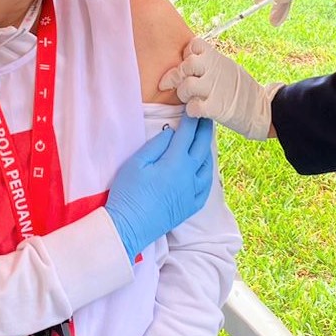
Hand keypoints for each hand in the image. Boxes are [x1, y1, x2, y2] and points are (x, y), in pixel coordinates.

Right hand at [104, 116, 214, 259]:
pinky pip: (206, 188)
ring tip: (205, 142)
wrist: (128, 227)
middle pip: (202, 148)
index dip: (191, 119)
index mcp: (175, 162)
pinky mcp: (190, 207)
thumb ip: (156, 146)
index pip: (187, 135)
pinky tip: (205, 171)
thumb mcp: (136, 163)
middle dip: (205, 131)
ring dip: (207, 151)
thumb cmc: (128, 193)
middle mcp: (189, 176)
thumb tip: (171, 133)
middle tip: (207, 119)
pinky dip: (207, 175)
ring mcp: (192, 193)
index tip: (193, 108)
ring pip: (207, 167)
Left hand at [159, 39, 275, 140]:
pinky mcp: (216, 108)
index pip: (193, 45)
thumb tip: (188, 60)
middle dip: (178, 76)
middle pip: (187, 64)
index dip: (187, 55)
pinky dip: (191, 110)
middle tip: (179, 85)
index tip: (189, 66)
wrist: (261, 108)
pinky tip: (197, 111)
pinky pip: (193, 107)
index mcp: (217, 58)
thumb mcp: (226, 66)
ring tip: (189, 99)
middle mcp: (215, 71)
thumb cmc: (240, 88)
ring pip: (186, 85)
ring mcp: (215, 89)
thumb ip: (209, 62)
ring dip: (183, 94)